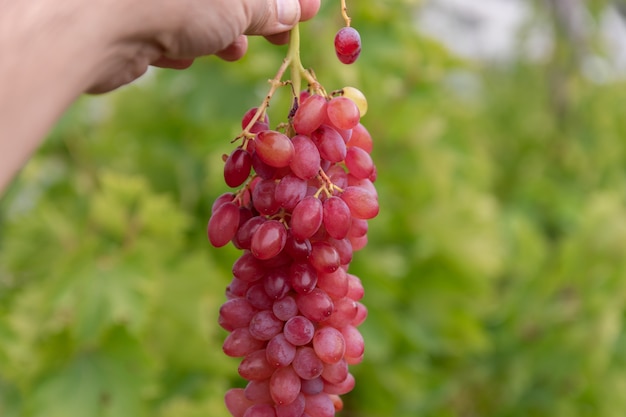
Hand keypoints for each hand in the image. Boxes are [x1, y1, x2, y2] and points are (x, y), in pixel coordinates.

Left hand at [87, 0, 320, 92]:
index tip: (307, 10)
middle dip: (254, 14)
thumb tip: (291, 11)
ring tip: (233, 51)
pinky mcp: (130, 15)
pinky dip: (180, 42)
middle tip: (280, 36)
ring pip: (198, 11)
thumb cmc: (176, 2)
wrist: (93, 25)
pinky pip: (166, 27)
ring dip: (220, 33)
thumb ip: (265, 8)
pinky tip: (180, 57)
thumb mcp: (237, 5)